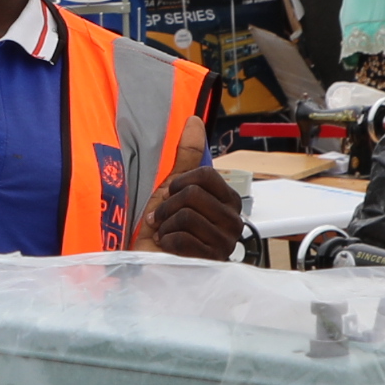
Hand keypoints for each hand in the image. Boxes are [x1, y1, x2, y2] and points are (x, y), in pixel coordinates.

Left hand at [140, 119, 244, 259]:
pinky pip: (183, 239)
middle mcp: (233, 222)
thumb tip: (194, 121)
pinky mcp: (212, 262)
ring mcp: (225, 243)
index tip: (171, 197)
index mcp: (228, 201)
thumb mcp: (172, 188)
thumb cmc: (164, 228)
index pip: (206, 175)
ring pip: (187, 216)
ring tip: (167, 235)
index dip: (179, 184)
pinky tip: (170, 249)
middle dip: (168, 207)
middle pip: (194, 194)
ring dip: (167, 226)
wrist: (151, 263)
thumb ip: (187, 157)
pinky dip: (168, 242)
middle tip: (164, 220)